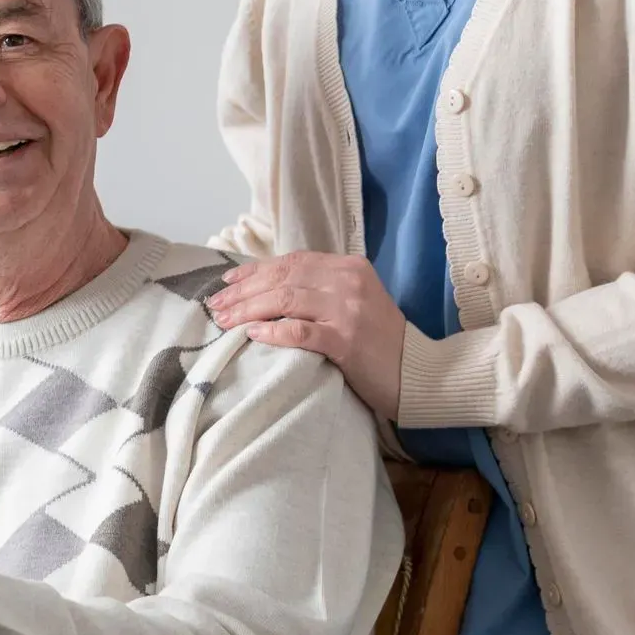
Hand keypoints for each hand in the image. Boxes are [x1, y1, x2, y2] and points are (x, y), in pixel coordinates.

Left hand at [207, 252, 405, 417]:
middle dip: (244, 291)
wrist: (418, 373)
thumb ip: (320, 288)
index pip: (291, 261)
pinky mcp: (347, 340)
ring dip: (248, 310)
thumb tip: (267, 286)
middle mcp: (349, 282)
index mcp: (349, 267)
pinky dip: (272, 331)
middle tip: (216, 305)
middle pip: (283, 278)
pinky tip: (252, 334)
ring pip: (285, 300)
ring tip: (225, 321)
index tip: (227, 282)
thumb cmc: (379, 340)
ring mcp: (348, 310)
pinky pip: (299, 331)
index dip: (255, 270)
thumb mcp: (353, 301)